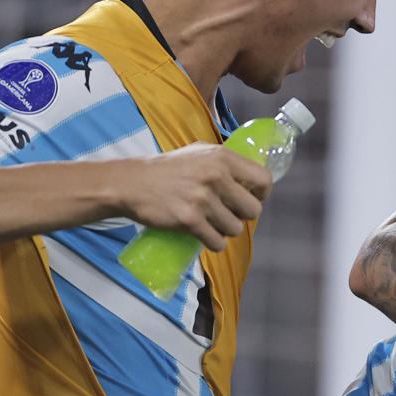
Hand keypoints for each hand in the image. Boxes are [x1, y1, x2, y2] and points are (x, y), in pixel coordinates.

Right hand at [116, 143, 272, 250]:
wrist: (132, 183)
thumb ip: (226, 163)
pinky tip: (205, 235)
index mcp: (223, 158)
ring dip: (226, 230)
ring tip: (212, 223)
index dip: (261, 194)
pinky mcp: (190, 220)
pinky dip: (213, 243)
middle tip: (229, 214)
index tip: (253, 199)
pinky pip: (217, 242)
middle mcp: (216, 176)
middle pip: (253, 210)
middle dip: (243, 216)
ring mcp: (203, 199)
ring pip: (235, 229)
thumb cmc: (168, 168)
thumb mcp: (200, 153)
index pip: (263, 180)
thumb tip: (252, 178)